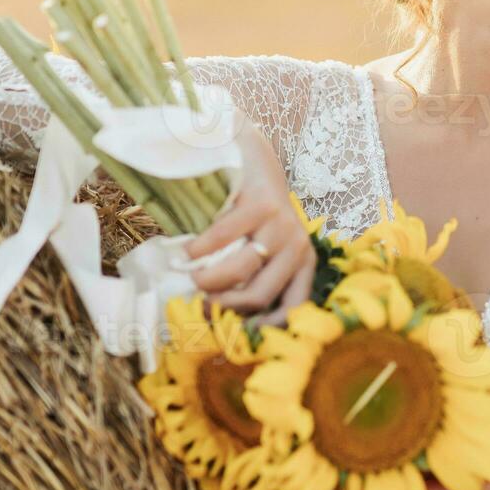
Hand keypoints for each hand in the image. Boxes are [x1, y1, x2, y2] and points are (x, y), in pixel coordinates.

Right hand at [184, 116, 314, 326]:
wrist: (252, 155)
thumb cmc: (252, 212)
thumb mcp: (260, 248)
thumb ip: (249, 279)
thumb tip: (217, 321)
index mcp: (302, 264)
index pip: (291, 309)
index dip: (260, 329)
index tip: (229, 334)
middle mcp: (298, 247)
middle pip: (258, 297)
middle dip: (222, 308)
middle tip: (197, 304)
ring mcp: (282, 225)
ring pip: (240, 271)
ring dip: (207, 280)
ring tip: (189, 276)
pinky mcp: (262, 205)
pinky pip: (223, 240)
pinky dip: (198, 250)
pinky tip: (187, 251)